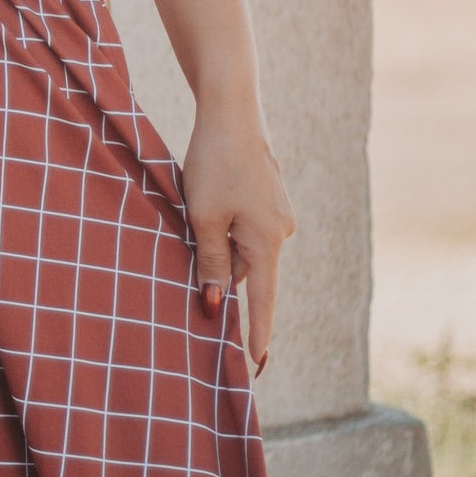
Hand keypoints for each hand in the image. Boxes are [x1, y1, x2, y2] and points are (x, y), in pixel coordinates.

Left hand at [182, 100, 294, 371]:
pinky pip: (245, 226)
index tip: (258, 364)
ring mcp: (278, 213)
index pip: (263, 300)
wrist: (232, 111)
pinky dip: (225, 224)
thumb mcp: (204, 218)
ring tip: (199, 202)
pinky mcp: (270, 198)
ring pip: (241, 246)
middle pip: (245, 269)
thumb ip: (211, 263)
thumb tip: (215, 303)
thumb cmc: (214, 164)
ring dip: (218, 240)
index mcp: (267, 241)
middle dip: (219, 267)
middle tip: (194, 233)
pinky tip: (209, 196)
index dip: (257, 332)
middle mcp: (281, 230)